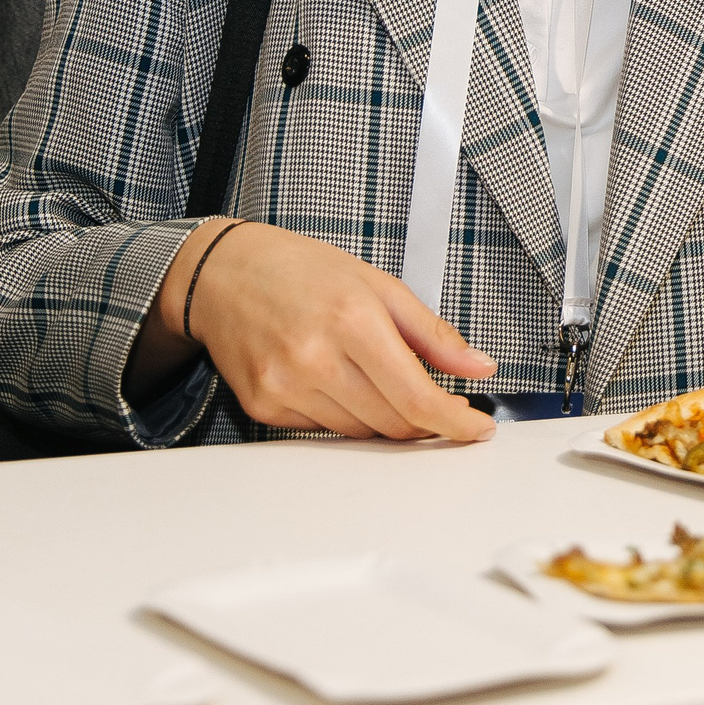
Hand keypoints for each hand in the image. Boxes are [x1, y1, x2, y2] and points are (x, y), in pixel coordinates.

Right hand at [135, 220, 498, 442]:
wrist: (223, 272)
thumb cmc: (301, 270)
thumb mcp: (379, 284)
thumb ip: (434, 334)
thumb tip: (480, 367)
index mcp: (353, 321)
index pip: (417, 397)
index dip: (455, 422)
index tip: (477, 429)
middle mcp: (315, 359)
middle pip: (393, 423)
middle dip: (423, 418)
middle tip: (435, 398)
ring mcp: (285, 387)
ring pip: (361, 434)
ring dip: (383, 416)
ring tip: (370, 373)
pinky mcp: (263, 408)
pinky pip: (323, 432)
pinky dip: (343, 414)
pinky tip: (334, 379)